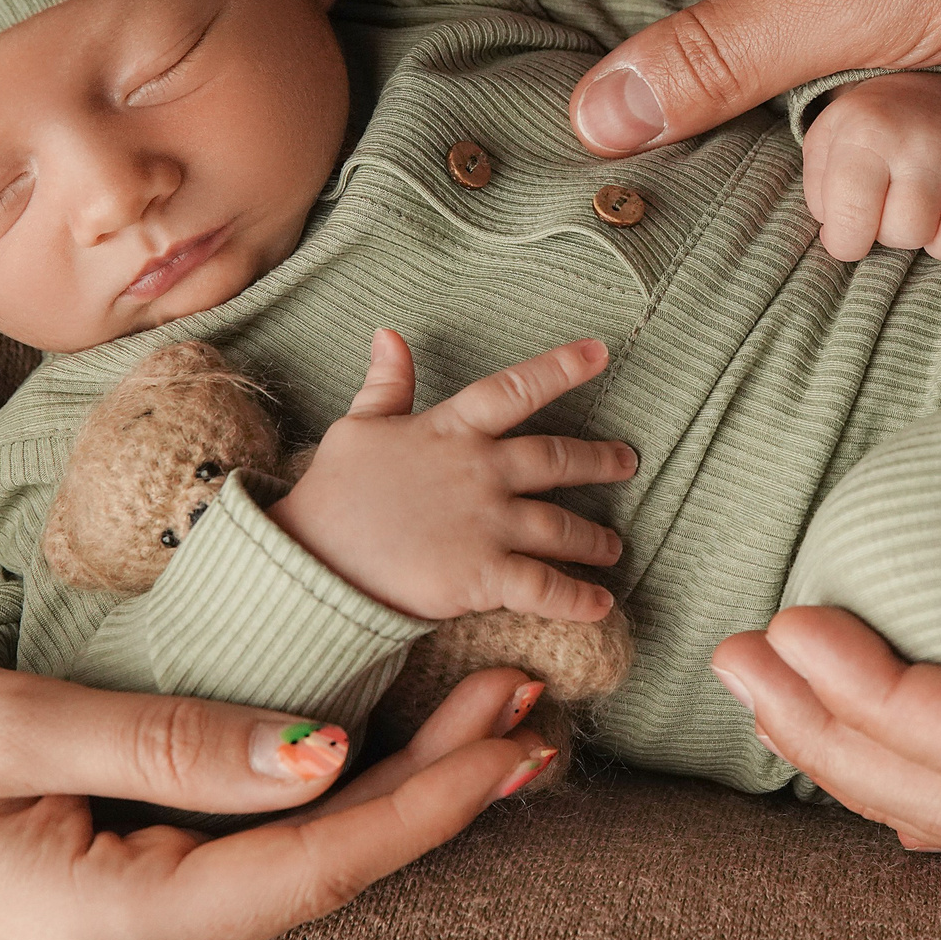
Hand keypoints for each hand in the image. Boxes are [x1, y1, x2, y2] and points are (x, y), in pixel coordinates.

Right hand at [0, 611, 558, 939]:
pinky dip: (314, 808)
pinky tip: (372, 755)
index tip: (516, 736)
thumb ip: (182, 744)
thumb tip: (327, 752)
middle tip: (534, 707)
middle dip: (432, 791)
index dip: (426, 802)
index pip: (311, 867)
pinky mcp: (104, 915)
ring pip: (287, 874)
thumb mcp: (23, 725)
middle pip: (317, 876)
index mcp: (109, 929)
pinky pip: (237, 867)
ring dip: (386, 796)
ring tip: (487, 721)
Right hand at [269, 331, 635, 620]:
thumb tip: (388, 335)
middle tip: (627, 463)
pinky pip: (545, 587)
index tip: (599, 353)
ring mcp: (487, 524)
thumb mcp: (358, 426)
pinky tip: (601, 604)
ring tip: (612, 547)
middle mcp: (481, 472)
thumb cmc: (334, 491)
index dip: (560, 367)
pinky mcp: (483, 575)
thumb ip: (386, 384)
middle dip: (598, 461)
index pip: (515, 388)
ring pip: (560, 527)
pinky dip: (578, 598)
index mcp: (452, 430)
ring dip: (593, 539)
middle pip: (555, 461)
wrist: (313, 558)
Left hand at [802, 72, 940, 261]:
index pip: (852, 224)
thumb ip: (820, 196)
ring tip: (930, 218)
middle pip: (909, 233)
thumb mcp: (825, 145)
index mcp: (869, 133)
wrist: (925, 78)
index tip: (848, 233)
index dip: (846, 243)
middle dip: (894, 235)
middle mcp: (925, 140)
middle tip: (892, 209)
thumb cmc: (869, 126)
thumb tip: (842, 239)